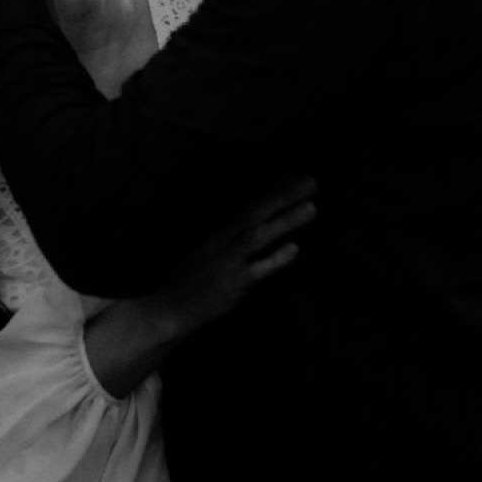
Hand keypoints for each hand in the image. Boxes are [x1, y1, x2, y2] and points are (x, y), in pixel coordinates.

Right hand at [143, 177, 315, 339]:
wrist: (169, 308)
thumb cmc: (189, 278)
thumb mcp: (205, 248)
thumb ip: (229, 233)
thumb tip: (257, 219)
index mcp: (216, 230)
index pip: (248, 203)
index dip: (271, 188)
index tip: (293, 172)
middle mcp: (221, 240)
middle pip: (256, 211)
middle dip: (284, 195)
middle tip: (311, 181)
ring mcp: (227, 261)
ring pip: (258, 235)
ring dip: (285, 221)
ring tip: (312, 208)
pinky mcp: (233, 285)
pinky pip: (257, 270)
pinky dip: (275, 259)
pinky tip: (294, 249)